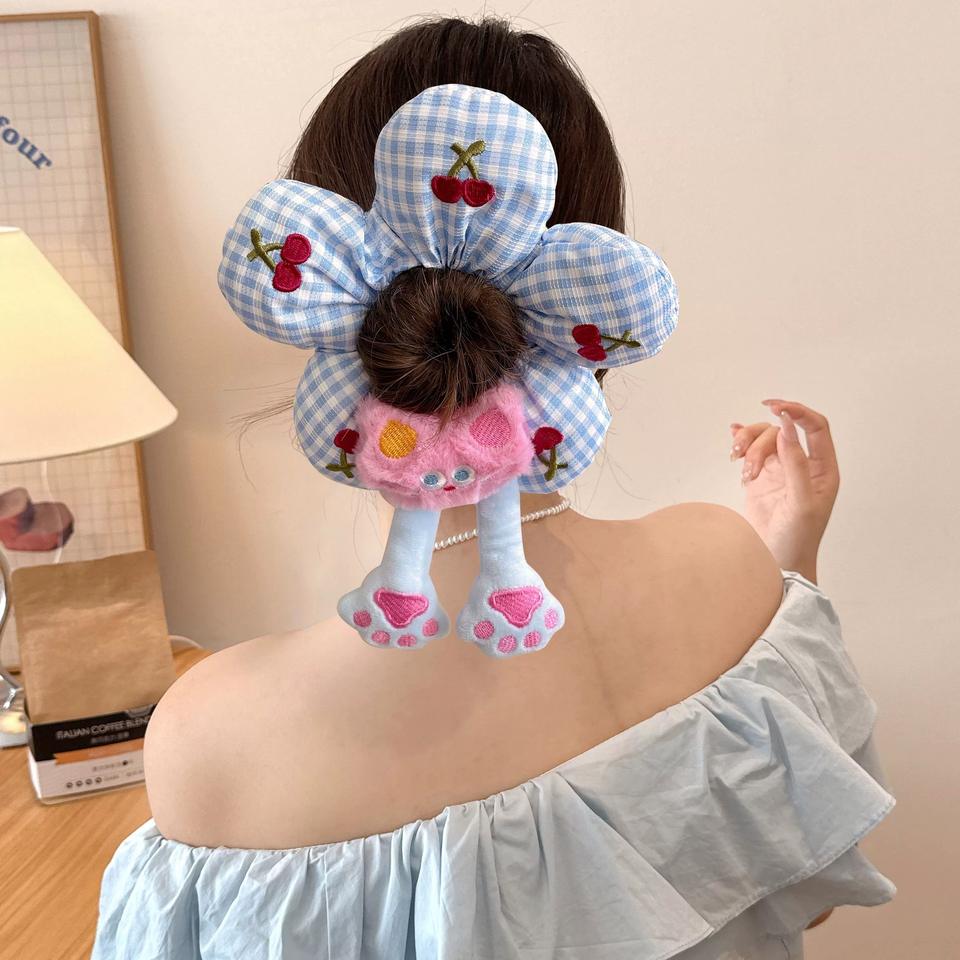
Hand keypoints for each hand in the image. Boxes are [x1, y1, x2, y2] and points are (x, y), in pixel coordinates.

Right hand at [729, 399, 839, 582]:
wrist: (778, 563)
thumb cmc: (798, 539)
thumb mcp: (801, 502)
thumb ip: (796, 463)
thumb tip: (788, 428)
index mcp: (823, 469)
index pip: (815, 427)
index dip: (796, 411)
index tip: (774, 407)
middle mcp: (804, 466)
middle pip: (782, 431)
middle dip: (761, 439)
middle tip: (743, 454)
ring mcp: (781, 471)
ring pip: (765, 440)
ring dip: (748, 447)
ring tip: (739, 465)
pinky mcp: (762, 479)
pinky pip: (752, 453)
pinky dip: (741, 449)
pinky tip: (734, 451)